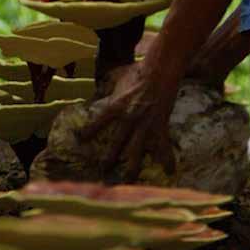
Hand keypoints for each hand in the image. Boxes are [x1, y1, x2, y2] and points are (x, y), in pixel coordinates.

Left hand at [78, 61, 178, 181]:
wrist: (160, 70)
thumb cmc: (139, 70)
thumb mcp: (118, 77)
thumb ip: (110, 86)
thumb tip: (102, 85)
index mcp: (116, 106)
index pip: (98, 122)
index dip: (89, 131)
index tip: (80, 140)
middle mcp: (128, 119)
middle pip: (116, 143)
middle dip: (109, 158)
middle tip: (103, 170)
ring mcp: (144, 124)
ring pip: (136, 151)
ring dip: (132, 166)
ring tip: (128, 179)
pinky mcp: (160, 126)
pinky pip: (163, 145)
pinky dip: (167, 158)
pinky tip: (169, 171)